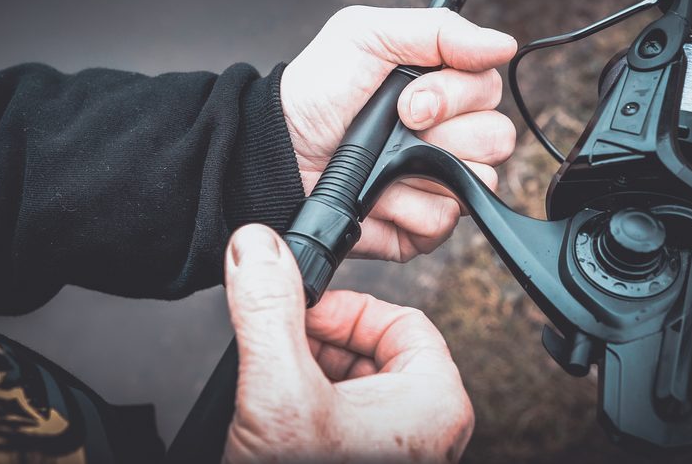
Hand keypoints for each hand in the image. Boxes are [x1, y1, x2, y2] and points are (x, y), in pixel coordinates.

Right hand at [223, 224, 473, 462]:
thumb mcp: (278, 394)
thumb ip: (268, 311)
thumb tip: (256, 249)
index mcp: (435, 402)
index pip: (401, 318)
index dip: (343, 308)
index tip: (302, 312)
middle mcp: (427, 427)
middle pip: (372, 349)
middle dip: (317, 343)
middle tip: (278, 350)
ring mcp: (399, 450)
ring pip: (352, 384)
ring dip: (306, 376)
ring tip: (271, 391)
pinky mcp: (367, 461)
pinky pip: (342, 419)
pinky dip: (305, 409)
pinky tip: (273, 421)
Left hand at [281, 6, 517, 261]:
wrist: (276, 151)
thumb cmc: (316, 92)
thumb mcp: (367, 35)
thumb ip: (439, 31)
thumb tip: (502, 44)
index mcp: (442, 88)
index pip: (489, 89)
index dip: (453, 95)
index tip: (408, 100)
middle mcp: (448, 135)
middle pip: (495, 138)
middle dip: (442, 132)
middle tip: (397, 127)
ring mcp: (438, 182)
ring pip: (479, 181)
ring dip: (425, 170)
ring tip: (383, 161)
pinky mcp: (420, 225)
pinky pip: (443, 221)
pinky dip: (406, 209)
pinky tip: (378, 195)